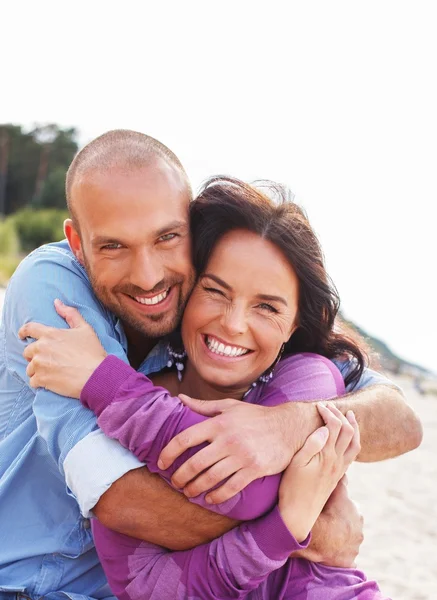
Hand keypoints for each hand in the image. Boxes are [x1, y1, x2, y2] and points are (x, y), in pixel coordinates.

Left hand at [18, 299, 106, 396]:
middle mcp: (41, 348)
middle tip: (48, 360)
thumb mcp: (85, 328)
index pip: (28, 328)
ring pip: (30, 367)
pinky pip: (33, 381)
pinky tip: (51, 382)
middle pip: (28, 351)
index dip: (23, 332)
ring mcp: (40, 364)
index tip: (22, 336)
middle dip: (35, 355)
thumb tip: (57, 302)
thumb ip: (70, 313)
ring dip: (37, 370)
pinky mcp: (41, 379)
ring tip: (52, 372)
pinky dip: (39, 382)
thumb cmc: (92, 352)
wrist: (96, 375)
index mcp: (50, 334)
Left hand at [158, 394, 321, 504]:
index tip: (161, 463)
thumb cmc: (256, 416)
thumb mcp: (230, 407)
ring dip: (195, 489)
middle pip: (195, 463)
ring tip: (189, 492)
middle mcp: (228, 439)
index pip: (185, 438)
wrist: (288, 427)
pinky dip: (216, 496)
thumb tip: (179, 398)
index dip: (169, 452)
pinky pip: (230, 488)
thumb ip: (203, 406)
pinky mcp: (254, 470)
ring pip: (210, 478)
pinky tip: (210, 499)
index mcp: (219, 423)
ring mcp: (241, 456)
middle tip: (175, 483)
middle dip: (180, 477)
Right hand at [278, 404, 359, 541]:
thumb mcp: (296, 464)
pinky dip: (353, 440)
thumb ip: (311, 445)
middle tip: (330, 407)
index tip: (318, 406)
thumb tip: (324, 429)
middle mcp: (337, 461)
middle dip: (341, 415)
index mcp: (327, 456)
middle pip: (348, 431)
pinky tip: (347, 438)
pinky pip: (353, 454)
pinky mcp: (338, 476)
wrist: (299, 514)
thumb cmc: (292, 488)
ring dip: (354, 427)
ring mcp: (340, 469)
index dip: (328, 412)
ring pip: (355, 443)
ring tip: (350, 416)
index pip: (334, 426)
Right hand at [293, 476, 363, 566]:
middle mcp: (359, 527)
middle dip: (341, 521)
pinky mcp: (350, 560)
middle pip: (350, 521)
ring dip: (340, 537)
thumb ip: (338, 481)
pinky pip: (344, 556)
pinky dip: (339, 553)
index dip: (337, 505)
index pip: (347, 504)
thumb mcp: (330, 491)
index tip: (330, 508)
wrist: (320, 538)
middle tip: (326, 521)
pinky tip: (330, 550)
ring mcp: (355, 545)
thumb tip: (343, 469)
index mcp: (355, 511)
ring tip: (326, 536)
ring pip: (348, 538)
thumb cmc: (324, 512)